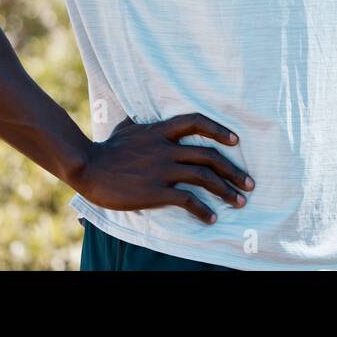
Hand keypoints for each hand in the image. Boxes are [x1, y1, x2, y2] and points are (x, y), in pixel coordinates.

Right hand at [73, 113, 254, 223]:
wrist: (88, 167)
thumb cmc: (107, 148)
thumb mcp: (128, 127)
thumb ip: (143, 124)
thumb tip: (143, 117)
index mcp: (161, 131)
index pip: (197, 122)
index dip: (219, 130)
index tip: (236, 141)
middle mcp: (166, 148)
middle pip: (209, 155)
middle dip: (234, 171)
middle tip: (249, 184)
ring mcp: (162, 169)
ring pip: (204, 177)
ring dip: (226, 191)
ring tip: (239, 202)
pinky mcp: (155, 191)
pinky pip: (186, 200)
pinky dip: (202, 210)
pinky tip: (211, 218)